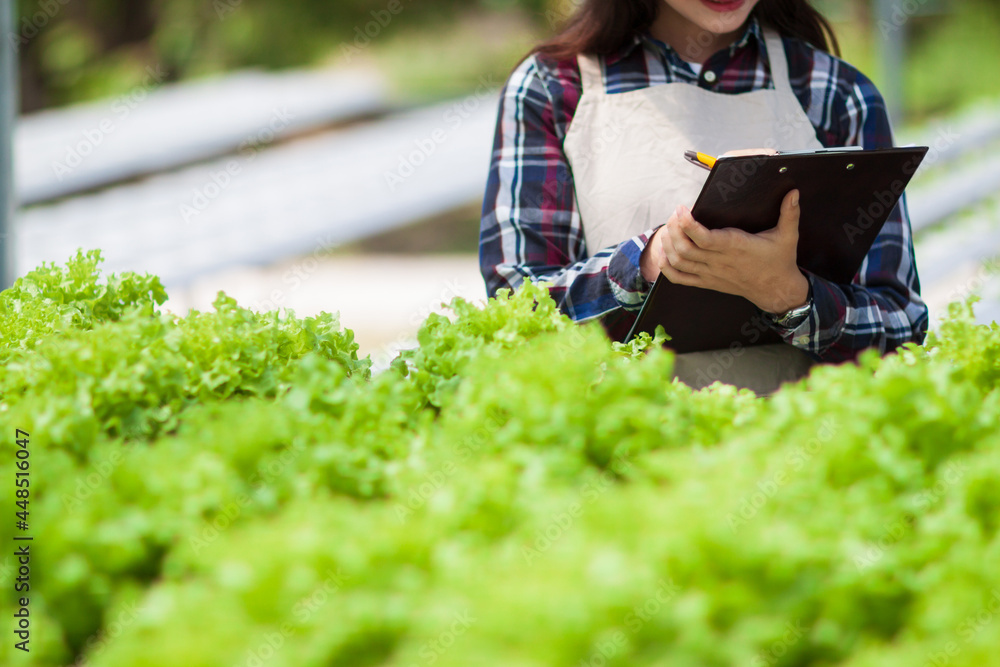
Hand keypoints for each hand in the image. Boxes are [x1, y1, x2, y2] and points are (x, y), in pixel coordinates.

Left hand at [639, 189, 808, 313]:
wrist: (776, 290)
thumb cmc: (779, 261)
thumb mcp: (788, 236)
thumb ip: (789, 213)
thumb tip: (794, 192)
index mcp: (735, 247)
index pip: (703, 237)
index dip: (687, 223)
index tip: (682, 208)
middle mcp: (719, 261)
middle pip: (685, 248)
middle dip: (674, 229)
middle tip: (675, 214)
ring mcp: (711, 274)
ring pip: (679, 261)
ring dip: (668, 244)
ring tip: (669, 228)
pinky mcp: (707, 282)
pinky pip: (679, 278)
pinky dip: (666, 266)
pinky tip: (663, 253)